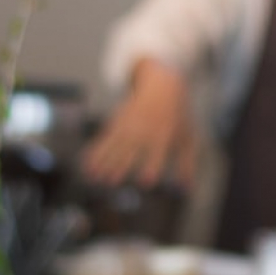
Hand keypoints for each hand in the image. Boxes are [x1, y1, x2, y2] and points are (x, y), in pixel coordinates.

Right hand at [84, 60, 198, 188]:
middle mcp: (145, 132)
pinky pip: (105, 139)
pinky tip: (87, 164)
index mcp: (164, 136)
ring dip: (102, 162)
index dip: (152, 166)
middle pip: (131, 151)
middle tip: (111, 183)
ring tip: (92, 177)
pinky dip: (95, 151)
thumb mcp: (187, 138)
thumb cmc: (177, 117)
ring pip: (114, 146)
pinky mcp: (118, 123)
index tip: (146, 182)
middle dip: (120, 166)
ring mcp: (129, 127)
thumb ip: (187, 164)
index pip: (158, 153)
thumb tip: (187, 188)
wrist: (161, 86)